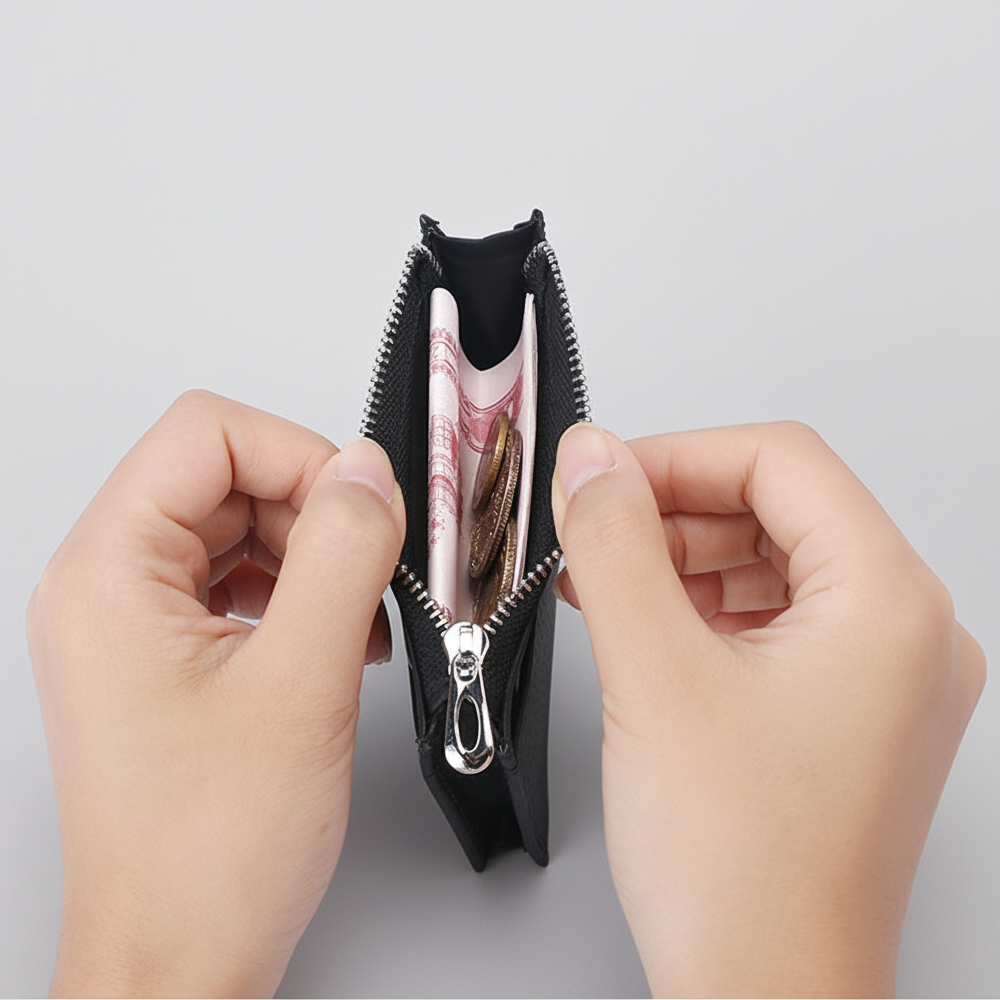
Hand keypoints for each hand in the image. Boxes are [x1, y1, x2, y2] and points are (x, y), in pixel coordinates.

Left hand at [27, 390, 405, 997]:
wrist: (179, 957)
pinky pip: (241, 581)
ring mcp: (134, 624)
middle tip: (372, 563)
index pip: (207, 435)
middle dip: (313, 509)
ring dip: (313, 554)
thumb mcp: (301, 683)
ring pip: (241, 527)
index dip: (298, 454)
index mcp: (108, 574)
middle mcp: (107, 589)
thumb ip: (342, 555)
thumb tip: (367, 473)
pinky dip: (300, 593)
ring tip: (358, 613)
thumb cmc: (207, 856)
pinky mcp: (168, 656)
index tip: (362, 506)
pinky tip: (339, 638)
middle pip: (225, 475)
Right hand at [551, 420, 984, 997]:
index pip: (781, 462)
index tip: (604, 475)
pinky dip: (705, 607)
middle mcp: (906, 633)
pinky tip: (643, 622)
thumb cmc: (741, 871)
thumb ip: (615, 543)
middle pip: (779, 508)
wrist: (765, 994)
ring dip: (683, 558)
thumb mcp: (653, 673)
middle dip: (674, 508)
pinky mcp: (847, 711)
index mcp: (889, 603)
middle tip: (594, 526)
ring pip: (773, 562)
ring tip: (605, 577)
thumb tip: (593, 460)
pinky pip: (775, 620)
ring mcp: (882, 676)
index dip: (678, 455)